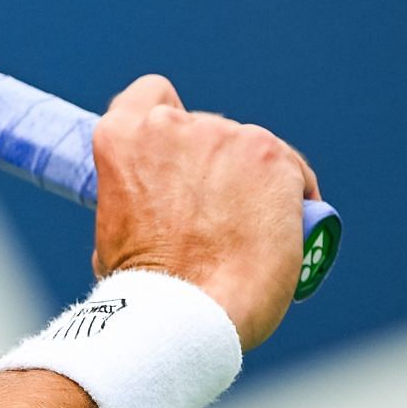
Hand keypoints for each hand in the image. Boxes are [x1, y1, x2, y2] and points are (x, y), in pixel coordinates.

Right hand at [91, 75, 317, 350]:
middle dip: (215, 163)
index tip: (179, 154)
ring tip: (254, 232)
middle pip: (207, 127)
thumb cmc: (145, 289)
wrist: (186, 312)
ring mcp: (225, 137)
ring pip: (251, 148)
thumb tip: (156, 207)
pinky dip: (293, 194)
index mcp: (121, 136)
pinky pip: (291, 169)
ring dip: (254, 180)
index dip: (169, 122)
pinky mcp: (272, 157)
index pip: (152, 95)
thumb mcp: (113, 226)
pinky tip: (289, 227)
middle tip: (218, 215)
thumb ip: (134, 196)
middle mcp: (171, 124)